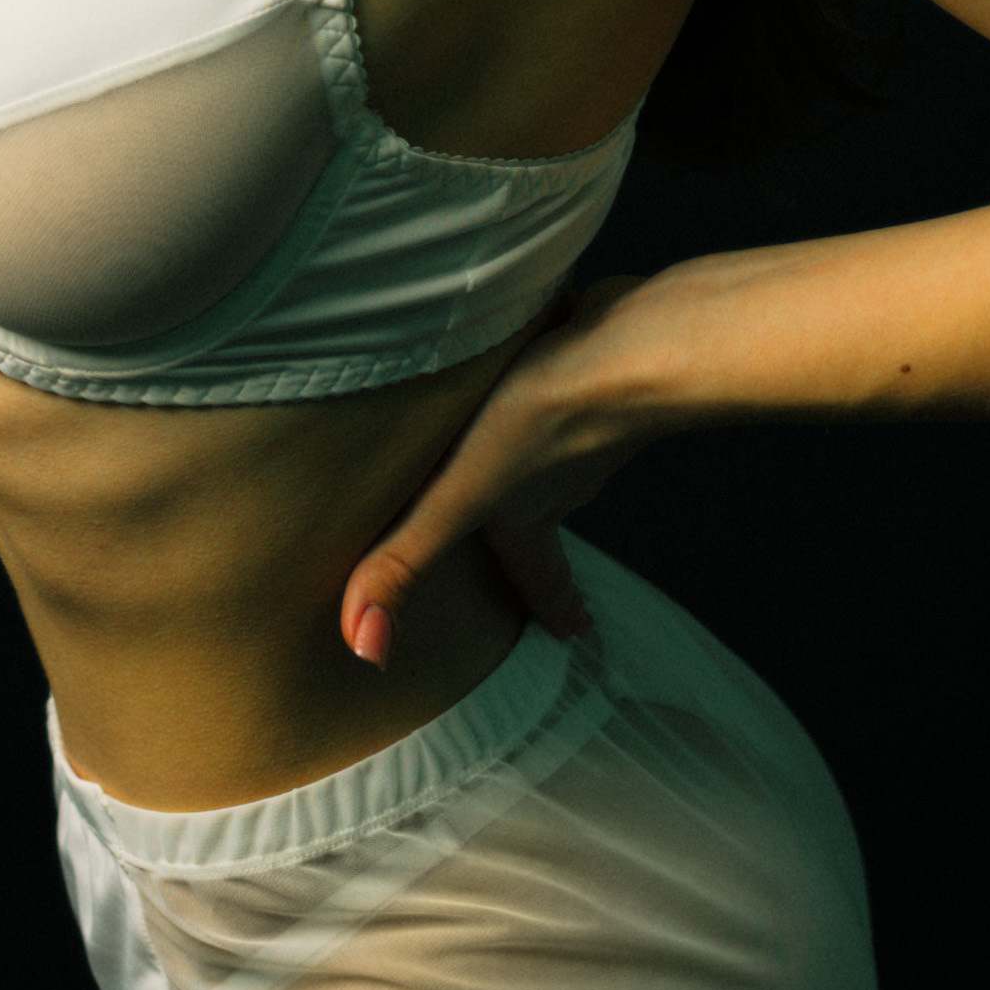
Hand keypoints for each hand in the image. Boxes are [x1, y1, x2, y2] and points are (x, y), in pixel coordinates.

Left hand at [340, 269, 709, 664]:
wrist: (623, 342)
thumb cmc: (542, 423)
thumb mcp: (456, 502)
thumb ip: (404, 563)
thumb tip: (367, 646)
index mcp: (528, 513)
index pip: (541, 575)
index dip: (554, 605)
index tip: (572, 629)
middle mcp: (562, 471)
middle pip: (551, 508)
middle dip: (540, 525)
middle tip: (535, 533)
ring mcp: (583, 416)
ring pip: (556, 444)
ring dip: (540, 450)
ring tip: (516, 439)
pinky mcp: (588, 361)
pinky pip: (564, 379)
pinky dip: (548, 378)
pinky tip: (528, 355)